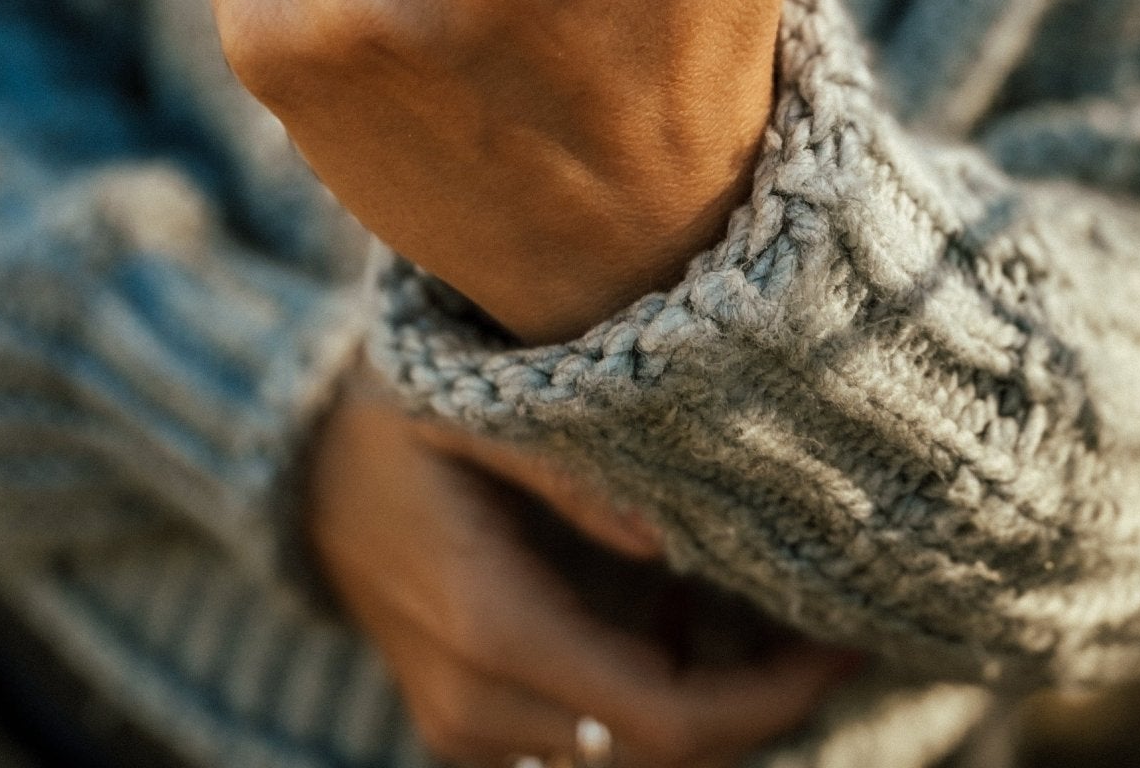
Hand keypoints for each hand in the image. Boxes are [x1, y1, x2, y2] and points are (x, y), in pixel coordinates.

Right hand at [309, 371, 854, 767]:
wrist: (295, 472)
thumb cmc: (389, 416)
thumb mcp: (467, 406)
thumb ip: (565, 465)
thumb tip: (674, 534)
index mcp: (492, 630)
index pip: (665, 720)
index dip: (770, 699)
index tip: (844, 638)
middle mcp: (480, 706)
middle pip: (660, 754)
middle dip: (760, 702)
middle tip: (834, 617)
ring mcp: (470, 727)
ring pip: (629, 757)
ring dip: (713, 702)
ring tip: (774, 604)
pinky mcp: (471, 722)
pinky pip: (588, 742)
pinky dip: (656, 698)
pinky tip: (687, 608)